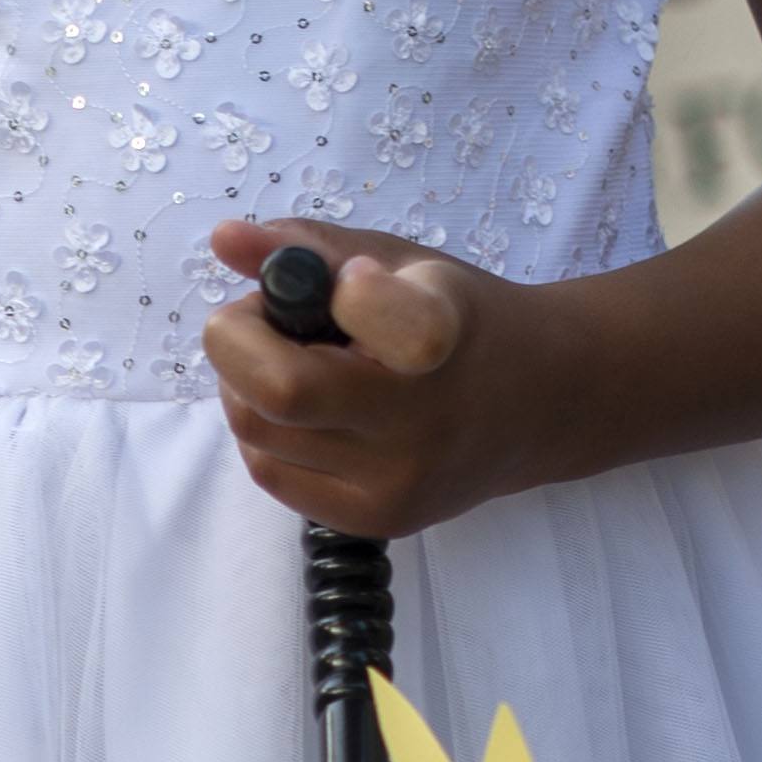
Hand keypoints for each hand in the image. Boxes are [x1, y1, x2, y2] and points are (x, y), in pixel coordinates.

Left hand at [202, 216, 555, 540]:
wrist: (539, 404)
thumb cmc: (458, 319)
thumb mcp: (400, 262)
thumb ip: (309, 248)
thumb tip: (222, 240)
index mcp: (444, 334)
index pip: (387, 323)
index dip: (345, 296)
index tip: (350, 282)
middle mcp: (425, 421)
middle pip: (276, 391)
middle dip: (239, 342)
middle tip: (269, 320)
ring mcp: (399, 482)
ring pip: (257, 434)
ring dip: (246, 386)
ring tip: (296, 363)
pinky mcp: (377, 521)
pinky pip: (271, 473)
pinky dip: (266, 432)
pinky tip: (304, 410)